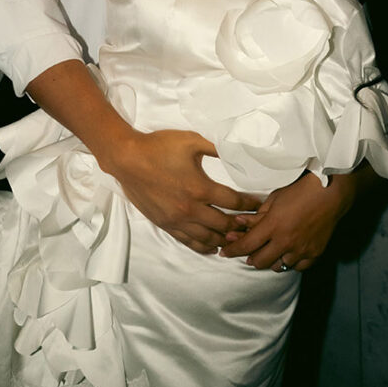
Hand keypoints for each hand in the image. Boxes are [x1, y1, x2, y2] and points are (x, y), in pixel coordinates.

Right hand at [106, 129, 260, 254]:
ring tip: (235, 236)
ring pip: (208, 238)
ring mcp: (177, 220)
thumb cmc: (159, 147)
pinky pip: (189, 242)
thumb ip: (216, 147)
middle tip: (251, 224)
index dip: (250, 204)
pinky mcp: (166, 225)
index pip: (233, 203)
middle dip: (240, 225)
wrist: (128, 159)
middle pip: (224, 225)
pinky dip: (204, 246)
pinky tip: (213, 246)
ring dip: (224, 238)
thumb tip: (236, 149)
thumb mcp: (191, 140)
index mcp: (200, 188)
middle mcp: (191, 209)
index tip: (259, 205)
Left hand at [219, 171, 352, 270]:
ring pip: (278, 266)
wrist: (331, 193)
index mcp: (273, 226)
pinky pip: (297, 267)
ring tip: (269, 251)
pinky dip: (289, 262)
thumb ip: (256, 216)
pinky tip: (287, 253)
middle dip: (249, 258)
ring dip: (270, 260)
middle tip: (247, 253)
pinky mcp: (314, 254)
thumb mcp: (274, 199)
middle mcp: (286, 242)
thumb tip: (238, 223)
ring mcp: (301, 251)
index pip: (247, 245)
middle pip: (259, 261)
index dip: (232, 250)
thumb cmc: (301, 191)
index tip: (224, 253)